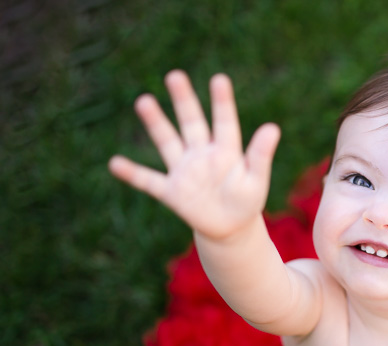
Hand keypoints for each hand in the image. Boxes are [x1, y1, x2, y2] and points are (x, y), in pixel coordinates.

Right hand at [108, 70, 280, 240]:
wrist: (230, 227)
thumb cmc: (246, 200)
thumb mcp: (257, 180)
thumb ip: (261, 156)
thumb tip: (273, 127)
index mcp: (226, 150)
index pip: (224, 122)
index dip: (222, 102)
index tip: (219, 79)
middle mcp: (202, 154)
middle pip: (192, 123)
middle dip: (184, 100)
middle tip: (176, 75)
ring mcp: (184, 171)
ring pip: (168, 142)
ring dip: (156, 123)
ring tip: (144, 101)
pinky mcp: (171, 192)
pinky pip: (148, 181)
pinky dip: (132, 174)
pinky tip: (114, 163)